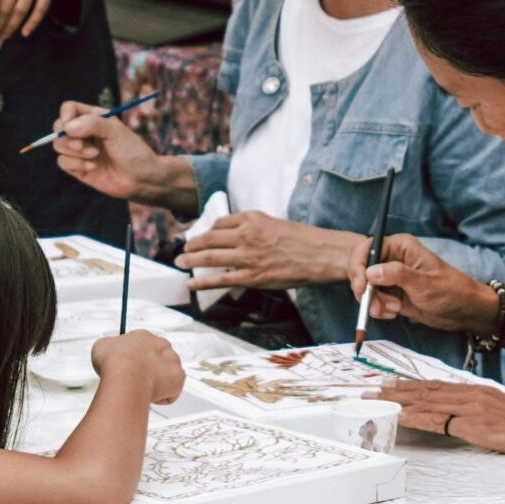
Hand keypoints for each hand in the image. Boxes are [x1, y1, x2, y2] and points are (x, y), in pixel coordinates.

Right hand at [52, 102, 164, 200]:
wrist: (141, 178)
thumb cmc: (132, 151)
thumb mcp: (115, 131)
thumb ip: (92, 124)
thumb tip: (66, 127)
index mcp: (93, 118)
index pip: (69, 109)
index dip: (65, 115)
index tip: (68, 124)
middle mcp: (84, 133)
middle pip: (59, 128)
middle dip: (67, 137)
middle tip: (81, 146)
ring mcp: (80, 150)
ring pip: (58, 145)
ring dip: (74, 152)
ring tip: (95, 156)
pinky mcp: (77, 168)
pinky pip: (62, 162)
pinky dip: (75, 164)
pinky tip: (93, 167)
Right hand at [91, 330, 184, 404]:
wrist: (126, 378)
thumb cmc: (115, 363)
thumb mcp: (102, 346)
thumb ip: (109, 346)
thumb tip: (108, 350)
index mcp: (144, 336)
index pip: (145, 345)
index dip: (138, 357)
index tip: (132, 364)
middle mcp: (162, 346)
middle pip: (160, 357)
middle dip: (151, 369)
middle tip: (138, 379)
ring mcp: (172, 362)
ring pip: (169, 374)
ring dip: (159, 382)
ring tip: (143, 389)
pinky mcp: (178, 379)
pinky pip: (173, 391)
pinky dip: (163, 397)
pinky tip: (150, 397)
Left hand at [178, 211, 365, 291]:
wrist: (323, 253)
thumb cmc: (303, 240)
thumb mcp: (274, 224)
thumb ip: (253, 228)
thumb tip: (235, 237)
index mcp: (252, 218)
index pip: (220, 223)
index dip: (207, 231)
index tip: (201, 236)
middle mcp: (246, 235)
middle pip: (209, 239)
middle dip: (192, 244)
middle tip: (183, 249)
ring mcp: (248, 256)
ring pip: (210, 257)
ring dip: (191, 260)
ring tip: (181, 262)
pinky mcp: (253, 276)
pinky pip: (220, 279)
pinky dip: (202, 282)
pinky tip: (192, 284)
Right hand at [354, 233, 497, 334]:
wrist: (462, 311)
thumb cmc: (449, 291)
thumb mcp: (423, 283)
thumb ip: (396, 275)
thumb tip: (370, 271)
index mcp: (399, 246)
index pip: (366, 249)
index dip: (358, 267)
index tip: (362, 287)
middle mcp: (392, 258)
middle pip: (361, 269)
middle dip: (365, 290)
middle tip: (376, 306)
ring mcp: (390, 277)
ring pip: (365, 287)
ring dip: (373, 302)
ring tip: (394, 309)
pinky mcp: (391, 293)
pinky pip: (373, 300)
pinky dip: (377, 309)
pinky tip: (393, 312)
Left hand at [377, 379, 504, 465]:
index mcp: (481, 390)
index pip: (440, 385)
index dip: (414, 384)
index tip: (394, 384)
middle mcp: (472, 394)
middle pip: (427, 390)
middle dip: (397, 390)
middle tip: (373, 389)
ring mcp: (472, 407)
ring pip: (427, 402)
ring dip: (398, 402)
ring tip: (377, 401)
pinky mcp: (473, 424)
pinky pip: (437, 420)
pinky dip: (414, 418)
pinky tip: (399, 417)